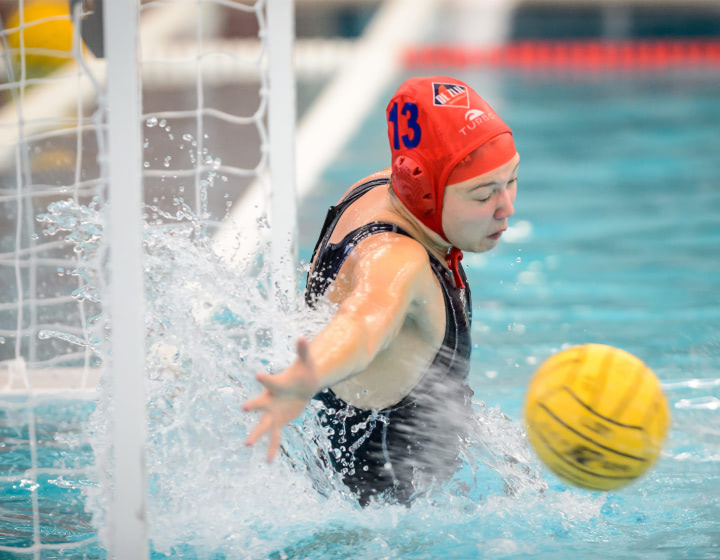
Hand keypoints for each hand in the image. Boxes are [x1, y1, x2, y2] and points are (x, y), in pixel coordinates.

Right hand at [243, 338, 318, 461]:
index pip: (270, 381)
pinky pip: (275, 437)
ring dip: (257, 434)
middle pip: (261, 404)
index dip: (265, 378)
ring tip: (247, 444)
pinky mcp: (279, 421)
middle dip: (254, 407)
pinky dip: (272, 448)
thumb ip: (302, 351)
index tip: (258, 374)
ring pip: (264, 425)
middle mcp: (270, 400)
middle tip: (244, 407)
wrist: (302, 385)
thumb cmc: (302, 373)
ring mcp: (273, 413)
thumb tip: (303, 337)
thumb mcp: (305, 363)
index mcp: (276, 385)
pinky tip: (268, 461)